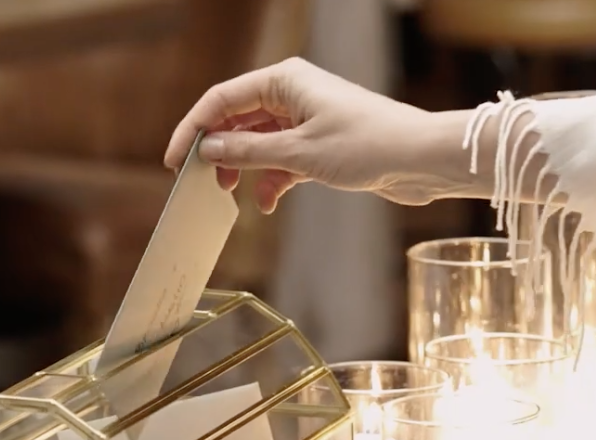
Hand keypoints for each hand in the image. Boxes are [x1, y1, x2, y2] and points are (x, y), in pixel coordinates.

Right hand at [165, 58, 470, 211]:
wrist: (419, 159)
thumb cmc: (366, 145)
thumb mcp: (298, 154)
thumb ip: (248, 154)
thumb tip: (209, 151)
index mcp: (283, 80)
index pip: (220, 100)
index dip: (192, 130)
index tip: (175, 162)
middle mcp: (292, 94)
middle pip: (236, 121)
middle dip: (218, 153)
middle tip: (200, 184)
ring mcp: (306, 119)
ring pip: (258, 143)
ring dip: (244, 170)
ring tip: (232, 196)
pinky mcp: (320, 144)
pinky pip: (281, 159)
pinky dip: (271, 179)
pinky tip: (268, 202)